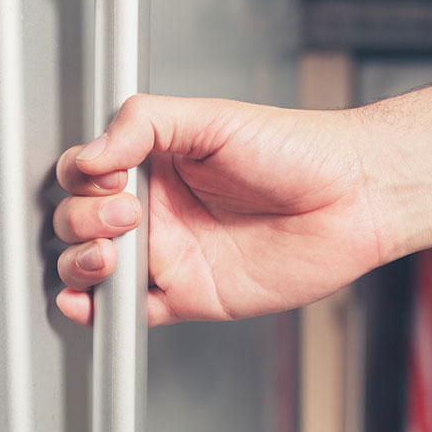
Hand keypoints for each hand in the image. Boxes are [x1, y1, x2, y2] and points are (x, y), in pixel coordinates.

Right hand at [53, 95, 385, 325]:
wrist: (351, 199)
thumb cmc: (296, 151)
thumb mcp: (212, 117)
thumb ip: (143, 124)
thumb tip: (90, 154)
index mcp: (155, 164)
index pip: (86, 175)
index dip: (83, 179)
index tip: (108, 176)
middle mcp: (157, 210)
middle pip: (79, 223)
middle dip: (83, 222)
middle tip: (128, 214)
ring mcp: (170, 255)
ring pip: (94, 270)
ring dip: (81, 265)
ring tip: (109, 255)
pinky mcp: (189, 296)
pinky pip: (132, 312)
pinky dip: (101, 314)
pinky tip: (90, 303)